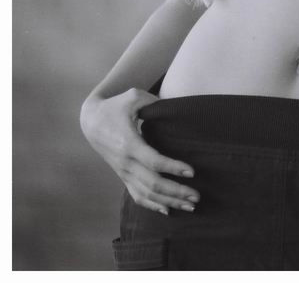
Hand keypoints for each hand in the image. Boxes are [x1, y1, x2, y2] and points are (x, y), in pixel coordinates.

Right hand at [80, 89, 200, 214]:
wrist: (92, 121)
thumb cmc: (116, 107)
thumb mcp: (133, 96)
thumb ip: (153, 100)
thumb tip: (174, 107)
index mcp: (129, 143)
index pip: (154, 162)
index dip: (173, 168)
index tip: (192, 171)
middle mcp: (125, 162)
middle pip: (153, 184)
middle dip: (176, 192)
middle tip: (197, 196)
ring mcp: (123, 172)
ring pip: (147, 194)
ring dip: (169, 201)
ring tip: (190, 206)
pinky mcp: (123, 176)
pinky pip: (137, 196)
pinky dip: (153, 205)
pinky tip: (168, 210)